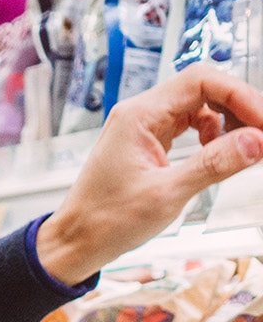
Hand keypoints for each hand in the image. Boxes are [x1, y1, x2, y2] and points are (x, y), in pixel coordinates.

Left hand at [35, 68, 262, 284]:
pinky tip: (220, 152)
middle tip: (262, 135)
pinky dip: (211, 133)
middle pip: (202, 87)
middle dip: (238, 106)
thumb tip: (258, 141)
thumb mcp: (167, 194)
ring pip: (197, 105)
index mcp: (138, 116)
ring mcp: (142, 127)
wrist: (76, 240)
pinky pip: (187, 124)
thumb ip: (214, 165)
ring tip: (247, 145)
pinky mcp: (146, 142)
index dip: (240, 96)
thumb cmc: (107, 220)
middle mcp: (139, 114)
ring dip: (227, 120)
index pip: (200, 80)